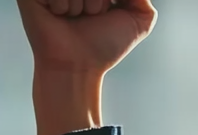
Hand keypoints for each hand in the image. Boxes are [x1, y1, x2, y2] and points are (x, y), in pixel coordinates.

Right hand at [16, 0, 156, 75]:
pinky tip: (57, 16)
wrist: (77, 66)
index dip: (106, 2)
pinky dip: (61, 5)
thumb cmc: (104, 46)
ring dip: (80, 4)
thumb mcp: (139, 20)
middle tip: (90, 16)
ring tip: (73, 18)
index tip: (105, 14)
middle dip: (98, 1)